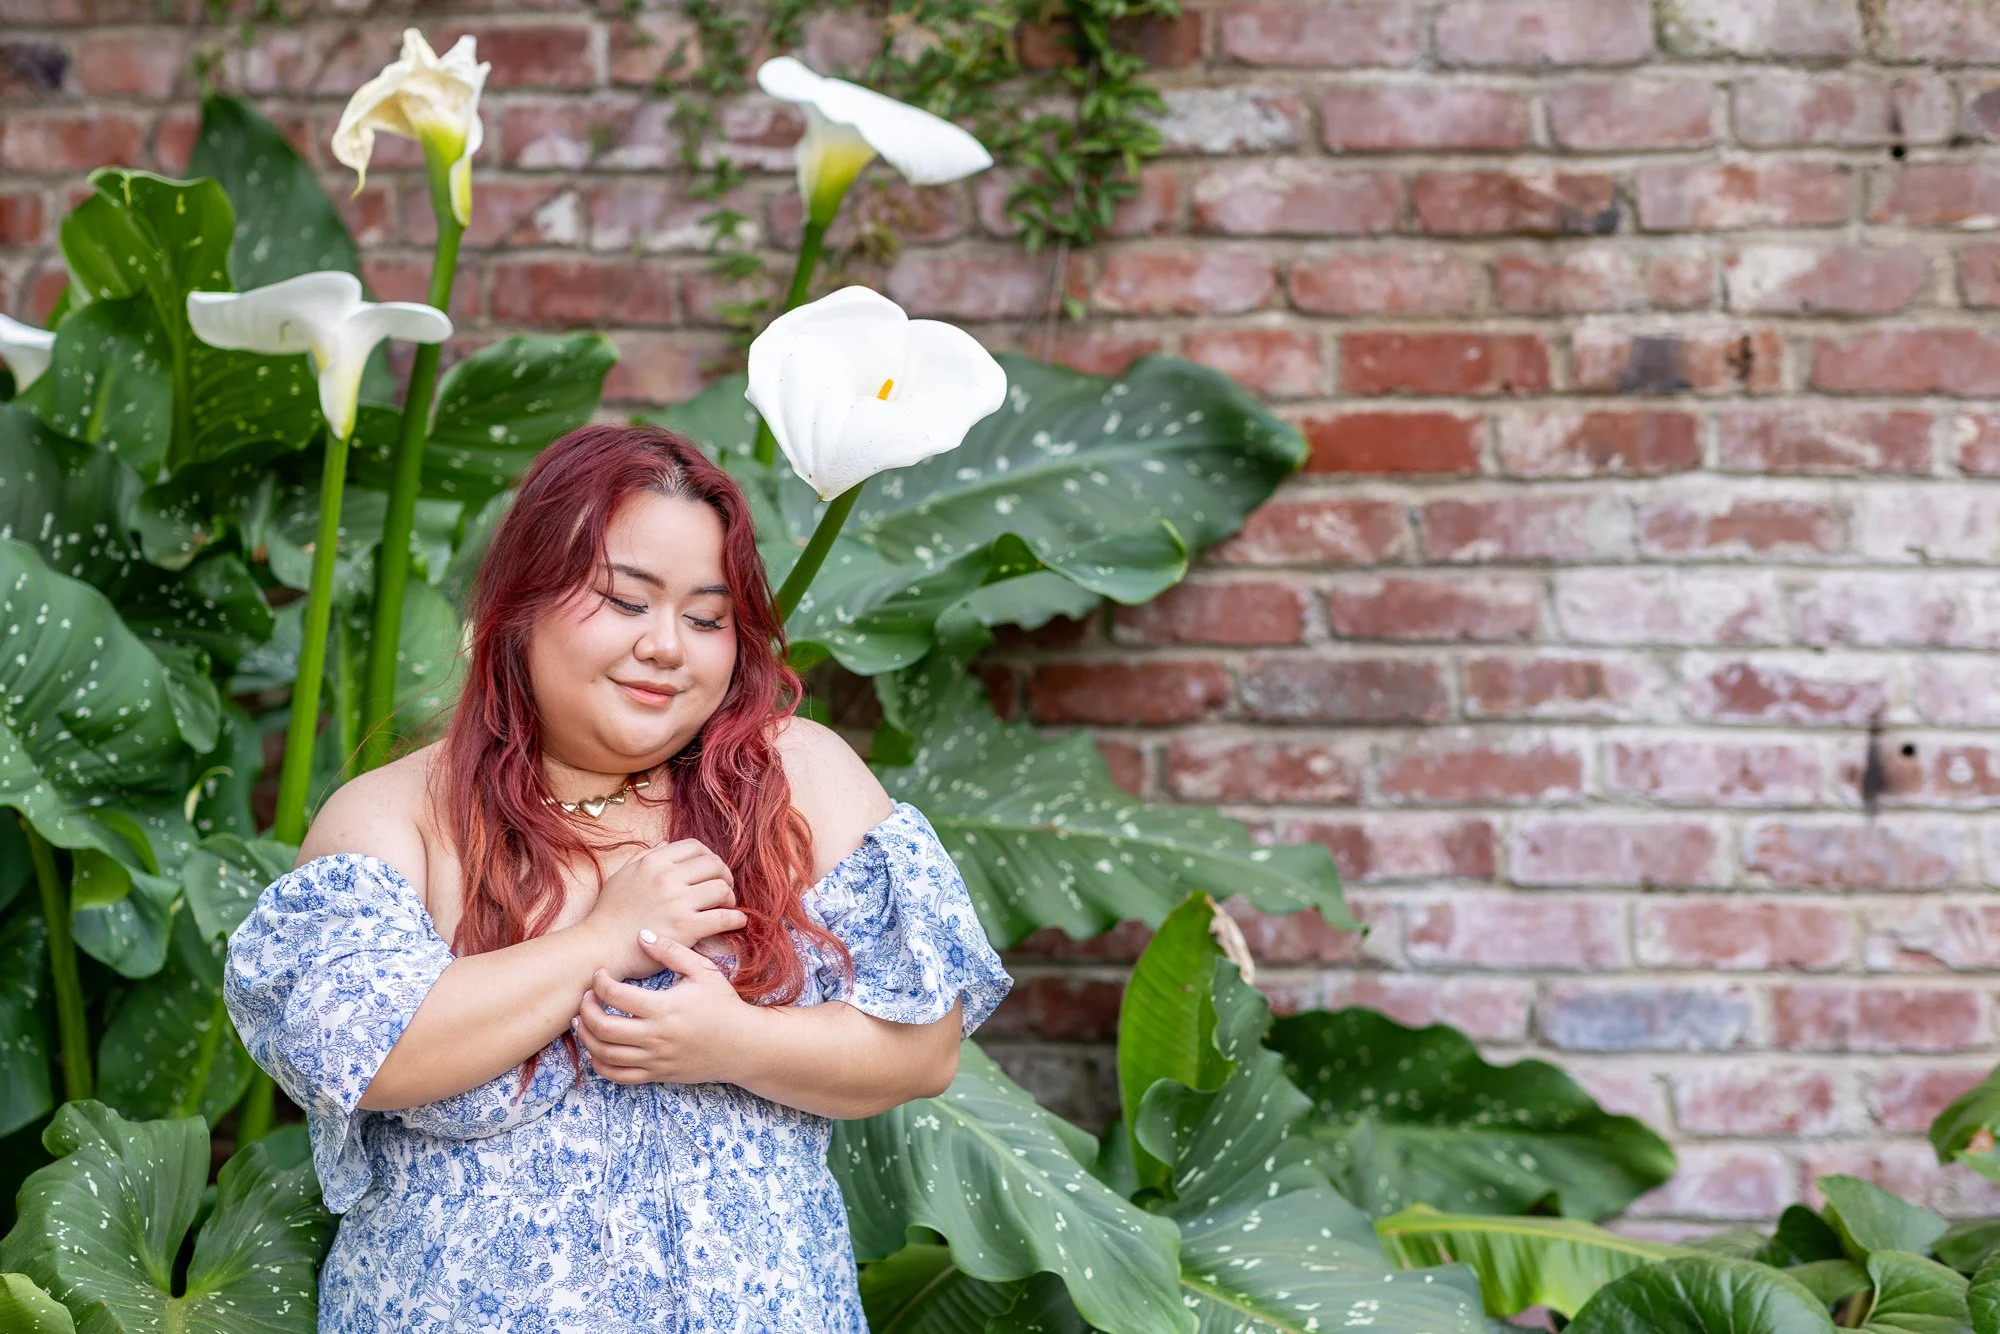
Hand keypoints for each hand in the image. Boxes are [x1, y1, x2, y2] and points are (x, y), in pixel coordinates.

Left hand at [572, 933, 758, 1085]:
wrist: (743, 1045)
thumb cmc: (723, 1004)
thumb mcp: (703, 970)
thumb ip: (671, 952)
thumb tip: (642, 935)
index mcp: (664, 1008)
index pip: (615, 995)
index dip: (599, 982)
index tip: (600, 974)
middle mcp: (655, 1037)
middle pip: (603, 1027)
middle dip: (586, 1011)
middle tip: (586, 998)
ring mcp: (655, 1059)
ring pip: (605, 1054)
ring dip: (587, 1037)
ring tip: (583, 1021)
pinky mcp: (657, 1074)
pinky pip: (618, 1076)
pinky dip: (600, 1064)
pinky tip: (597, 1049)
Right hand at [585, 838, 745, 978]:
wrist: (600, 947)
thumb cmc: (608, 913)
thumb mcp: (622, 875)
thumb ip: (645, 856)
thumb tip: (665, 843)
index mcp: (654, 862)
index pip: (695, 847)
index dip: (709, 857)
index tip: (711, 870)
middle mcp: (668, 878)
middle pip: (714, 865)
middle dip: (724, 875)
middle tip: (724, 887)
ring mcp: (678, 903)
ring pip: (721, 889)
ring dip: (730, 896)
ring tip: (727, 905)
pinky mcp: (686, 928)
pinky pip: (723, 918)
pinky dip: (736, 918)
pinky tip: (738, 921)